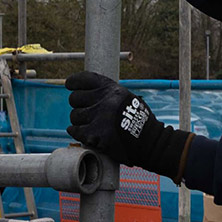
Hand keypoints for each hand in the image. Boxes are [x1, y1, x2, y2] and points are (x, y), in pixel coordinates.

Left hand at [65, 71, 190, 177]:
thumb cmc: (139, 121)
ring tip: (90, 124)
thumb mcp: (126, 99)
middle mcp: (105, 101)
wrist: (151, 143)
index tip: (70, 85)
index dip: (74, 82)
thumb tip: (84, 90)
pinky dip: (76, 132)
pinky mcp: (95, 135)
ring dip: (79, 121)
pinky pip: (75, 130)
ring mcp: (99, 118)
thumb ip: (107, 94)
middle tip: (85, 111)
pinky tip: (81, 132)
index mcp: (113, 89)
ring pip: (74, 116)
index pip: (85, 79)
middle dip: (78, 105)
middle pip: (75, 98)